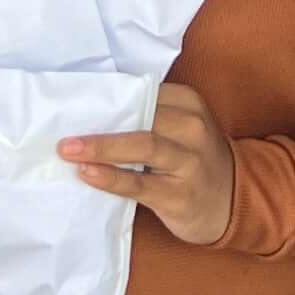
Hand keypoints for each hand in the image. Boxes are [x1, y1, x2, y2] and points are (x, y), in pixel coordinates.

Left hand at [62, 81, 238, 247]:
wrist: (231, 201)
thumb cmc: (192, 159)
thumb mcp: (181, 129)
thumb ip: (149, 117)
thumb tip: (91, 114)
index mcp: (189, 103)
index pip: (144, 93)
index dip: (108, 98)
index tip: (74, 103)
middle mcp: (193, 128)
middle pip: (142, 118)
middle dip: (100, 123)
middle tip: (63, 132)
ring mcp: (189, 163)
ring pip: (143, 146)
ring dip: (101, 148)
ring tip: (69, 151)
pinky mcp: (180, 195)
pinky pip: (140, 183)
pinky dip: (111, 178)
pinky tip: (88, 174)